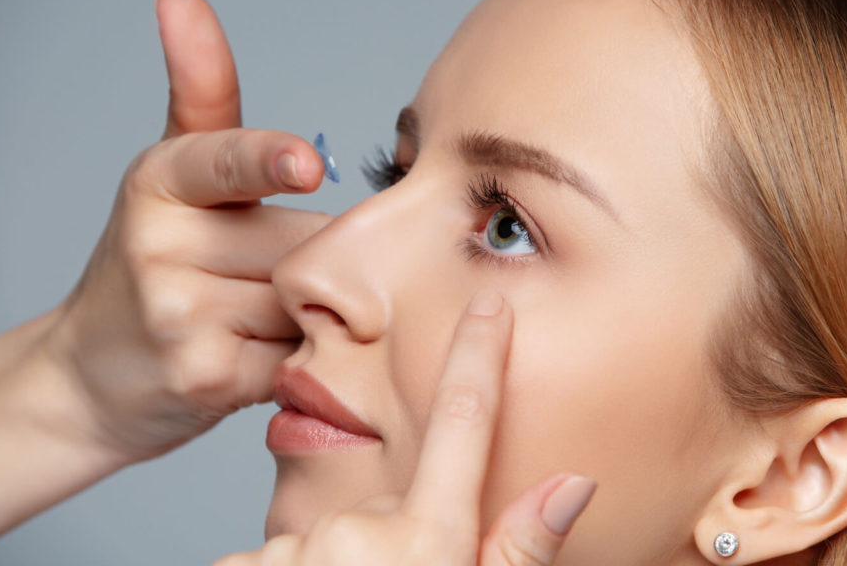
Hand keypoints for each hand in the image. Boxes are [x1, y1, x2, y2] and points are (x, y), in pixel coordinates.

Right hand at [51, 0, 330, 458]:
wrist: (94, 377)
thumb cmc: (153, 262)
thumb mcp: (171, 175)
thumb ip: (200, 94)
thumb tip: (182, 0)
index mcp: (158, 182)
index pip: (223, 162)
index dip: (268, 161)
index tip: (305, 164)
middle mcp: (160, 247)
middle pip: (302, 240)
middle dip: (307, 258)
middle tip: (259, 276)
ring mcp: (179, 318)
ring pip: (306, 299)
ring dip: (306, 309)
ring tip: (251, 317)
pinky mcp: (207, 379)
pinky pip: (299, 356)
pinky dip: (297, 357)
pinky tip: (257, 355)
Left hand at [214, 291, 595, 565]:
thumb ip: (517, 550)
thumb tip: (570, 484)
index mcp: (427, 544)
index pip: (464, 427)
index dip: (478, 358)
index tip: (486, 304)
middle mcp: (359, 535)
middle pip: (386, 505)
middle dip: (391, 539)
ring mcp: (295, 552)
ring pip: (328, 534)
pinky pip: (276, 558)